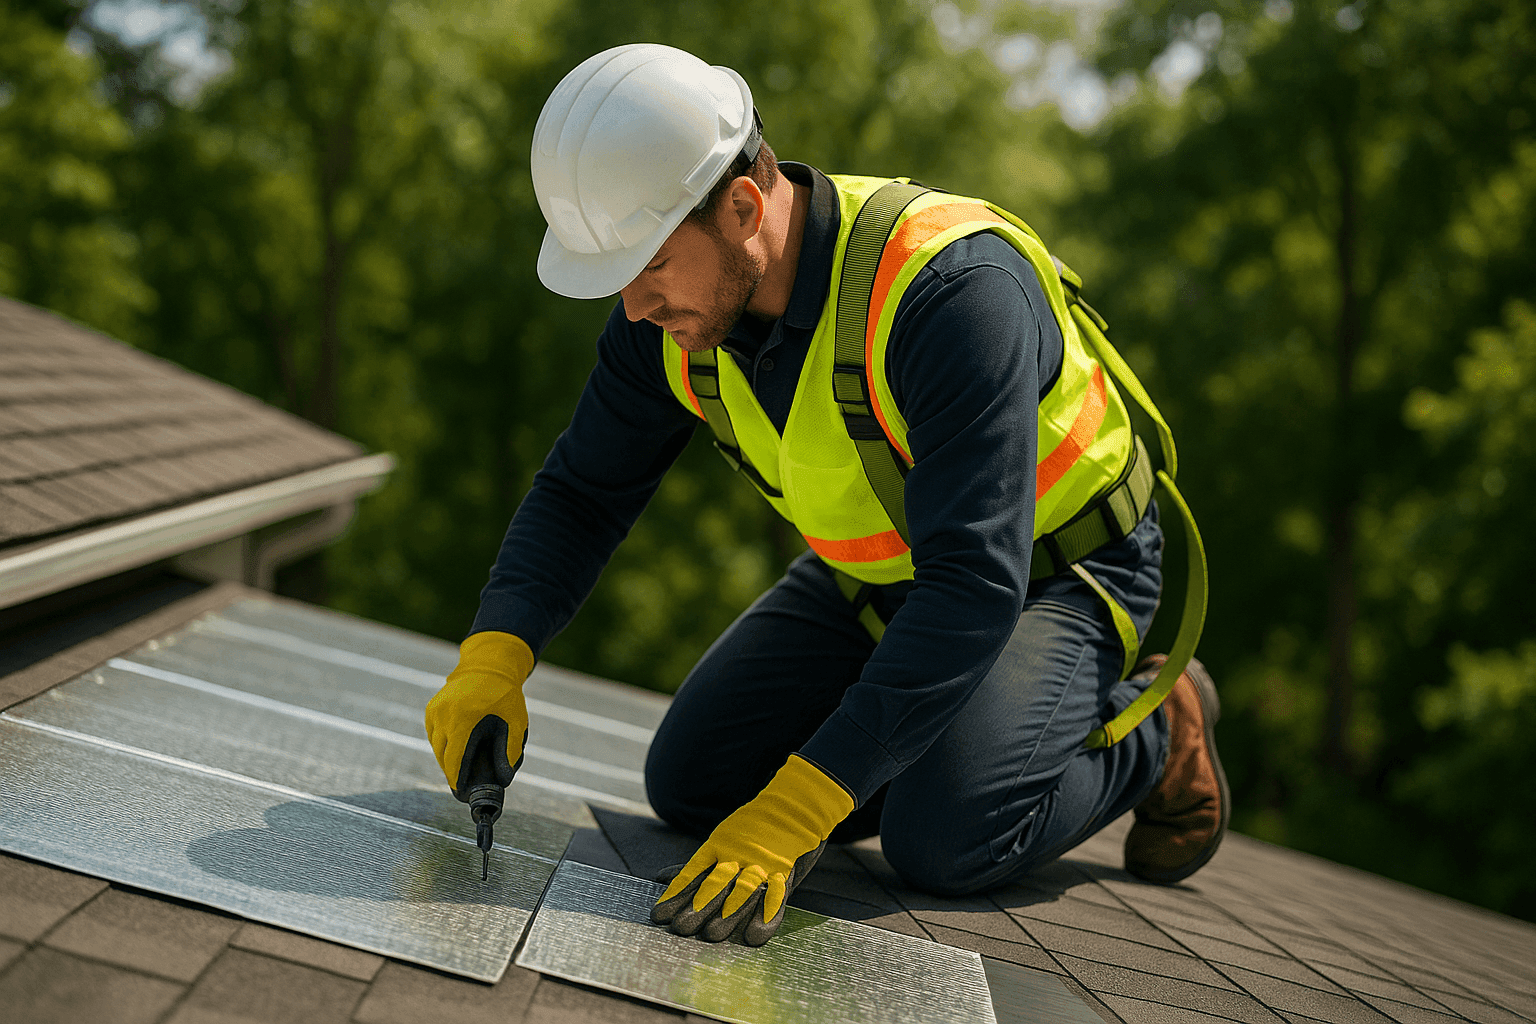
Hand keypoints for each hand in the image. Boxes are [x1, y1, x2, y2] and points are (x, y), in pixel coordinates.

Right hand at [424, 631, 533, 794]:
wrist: (489, 665)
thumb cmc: (505, 695)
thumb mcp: (515, 722)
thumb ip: (510, 751)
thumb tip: (505, 780)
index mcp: (463, 720)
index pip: (454, 760)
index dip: (456, 779)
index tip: (460, 792)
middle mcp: (444, 715)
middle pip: (442, 756)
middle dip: (451, 771)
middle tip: (462, 784)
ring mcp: (435, 710)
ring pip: (436, 746)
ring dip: (446, 758)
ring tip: (459, 768)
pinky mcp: (432, 707)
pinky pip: (434, 734)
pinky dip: (441, 744)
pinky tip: (453, 749)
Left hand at [651, 754, 854, 945]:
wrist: (794, 806)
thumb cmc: (753, 829)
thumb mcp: (722, 841)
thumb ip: (696, 865)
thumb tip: (659, 878)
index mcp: (718, 845)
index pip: (692, 872)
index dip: (675, 894)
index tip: (658, 914)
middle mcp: (737, 853)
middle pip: (714, 884)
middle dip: (696, 907)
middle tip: (680, 928)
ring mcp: (761, 861)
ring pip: (742, 890)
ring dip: (727, 913)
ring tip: (711, 934)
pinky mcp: (784, 869)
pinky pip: (776, 894)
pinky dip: (767, 914)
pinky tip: (755, 934)